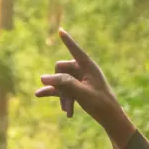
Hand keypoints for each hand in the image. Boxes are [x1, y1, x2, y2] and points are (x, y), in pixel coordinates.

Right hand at [35, 29, 136, 148]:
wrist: (109, 118)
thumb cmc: (100, 104)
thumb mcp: (82, 93)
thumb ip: (64, 83)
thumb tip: (43, 77)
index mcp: (89, 66)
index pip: (76, 50)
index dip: (67, 41)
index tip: (60, 30)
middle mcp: (82, 70)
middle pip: (61, 70)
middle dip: (60, 86)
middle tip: (66, 103)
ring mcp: (78, 79)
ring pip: (59, 82)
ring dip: (61, 96)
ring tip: (67, 111)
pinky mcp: (74, 89)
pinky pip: (60, 89)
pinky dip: (56, 96)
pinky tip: (39, 95)